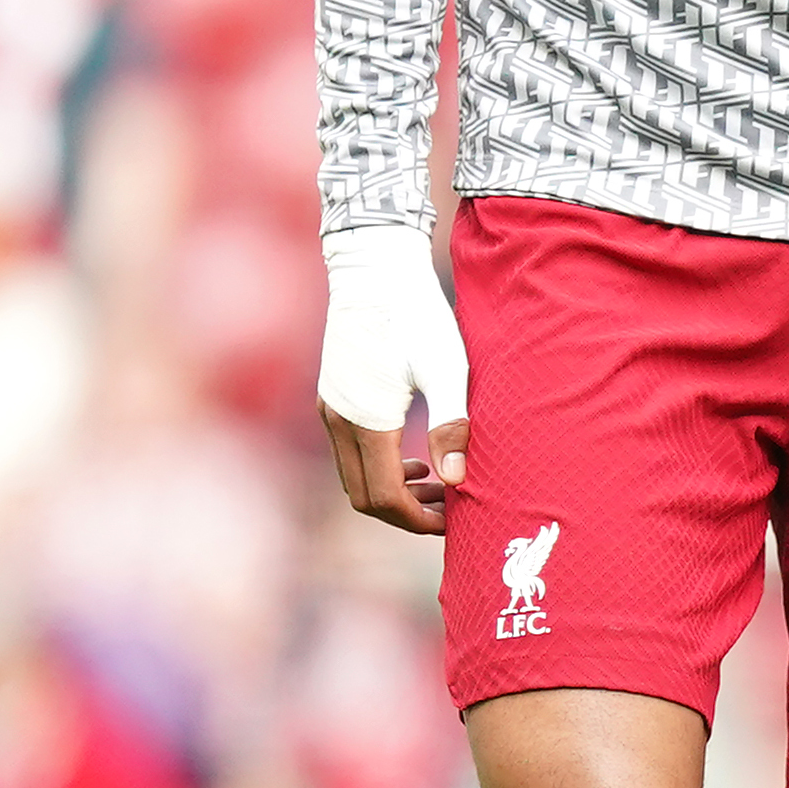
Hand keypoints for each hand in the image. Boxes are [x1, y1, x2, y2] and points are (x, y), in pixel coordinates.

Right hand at [315, 224, 472, 535]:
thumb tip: (458, 479)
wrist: (375, 268)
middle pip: (365, 495)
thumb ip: (452, 424)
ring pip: (355, 474)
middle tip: (451, 509)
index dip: (419, 519)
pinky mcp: (333, 396)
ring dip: (394, 490)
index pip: (384, 497)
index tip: (456, 519)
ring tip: (439, 483)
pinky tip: (416, 457)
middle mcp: (339, 420)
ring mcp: (331, 409)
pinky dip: (381, 466)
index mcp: (366, 421)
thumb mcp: (447, 368)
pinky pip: (351, 451)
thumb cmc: (417, 315)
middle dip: (407, 512)